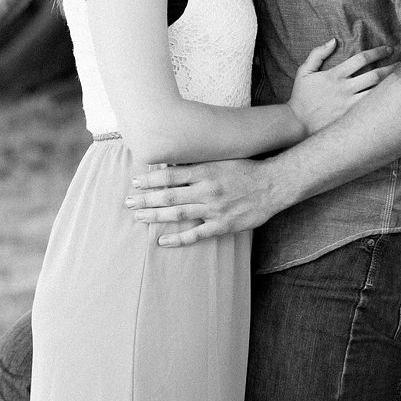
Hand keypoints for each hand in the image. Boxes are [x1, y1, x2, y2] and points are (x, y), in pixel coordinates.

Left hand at [123, 158, 284, 246]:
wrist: (273, 185)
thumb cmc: (244, 169)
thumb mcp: (219, 159)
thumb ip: (196, 164)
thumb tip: (170, 164)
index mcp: (205, 171)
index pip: (169, 175)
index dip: (150, 179)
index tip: (134, 182)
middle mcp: (206, 190)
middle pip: (168, 195)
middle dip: (145, 199)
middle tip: (127, 203)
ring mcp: (214, 209)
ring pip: (178, 213)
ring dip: (156, 216)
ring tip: (138, 218)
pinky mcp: (223, 225)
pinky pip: (197, 234)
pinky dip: (178, 239)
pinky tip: (162, 241)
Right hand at [288, 39, 393, 135]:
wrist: (298, 123)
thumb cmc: (301, 96)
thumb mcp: (303, 71)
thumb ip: (317, 54)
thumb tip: (333, 40)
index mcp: (334, 75)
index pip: (361, 58)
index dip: (377, 52)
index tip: (388, 49)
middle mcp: (345, 88)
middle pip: (375, 75)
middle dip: (392, 67)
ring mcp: (350, 104)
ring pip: (377, 92)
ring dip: (391, 84)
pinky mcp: (352, 117)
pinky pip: (372, 107)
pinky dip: (384, 101)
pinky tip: (394, 98)